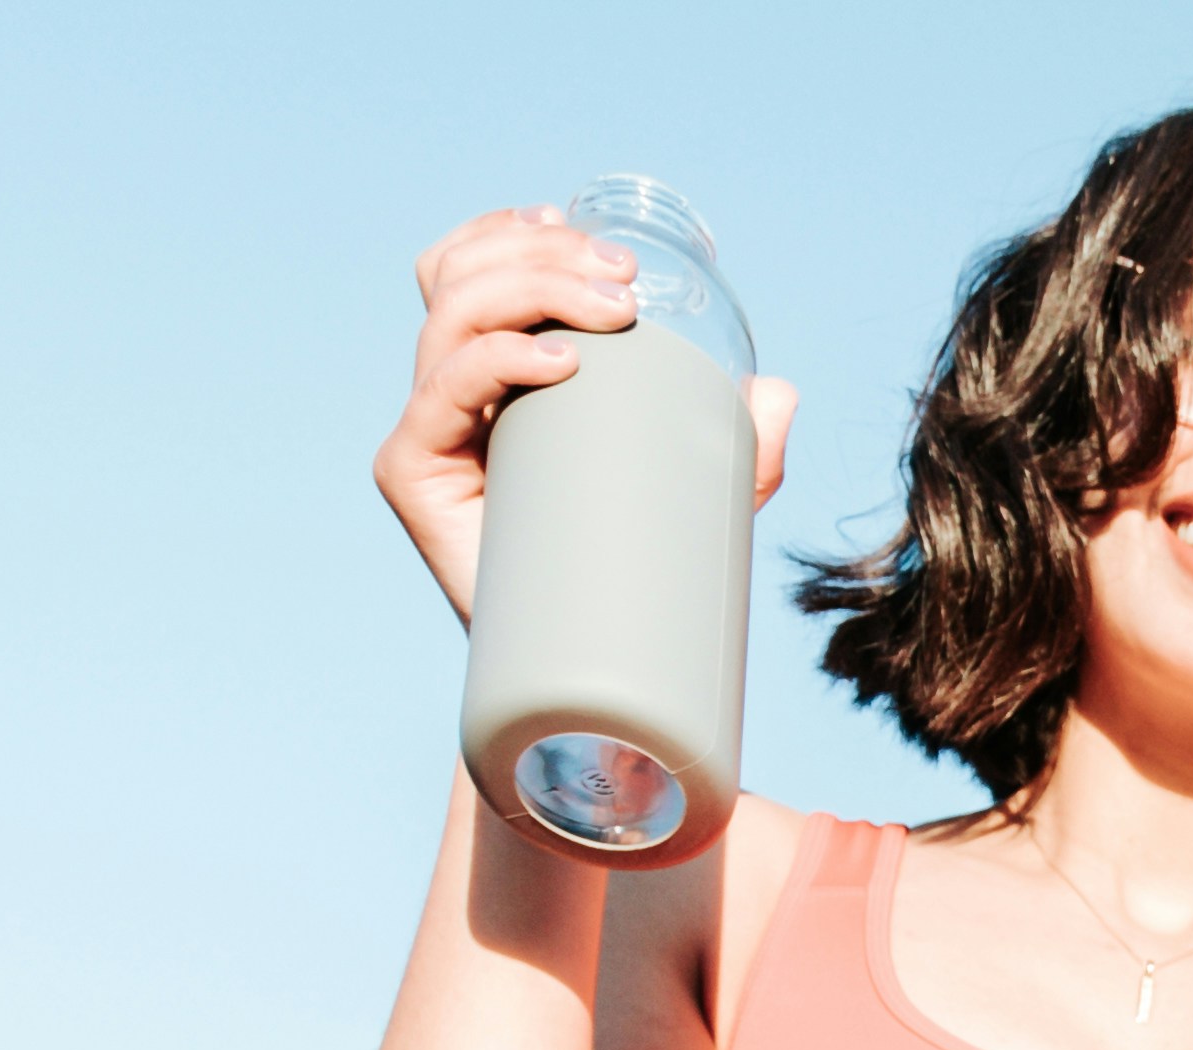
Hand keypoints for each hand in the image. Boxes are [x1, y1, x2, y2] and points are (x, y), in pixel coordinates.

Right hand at [380, 206, 796, 623]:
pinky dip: (495, 360)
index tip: (589, 232)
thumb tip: (780, 393)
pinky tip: (557, 361)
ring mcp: (426, 431)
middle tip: (626, 281)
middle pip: (462, 277)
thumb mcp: (694, 495)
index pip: (470, 270)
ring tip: (615, 313)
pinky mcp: (412, 475)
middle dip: (544, 255)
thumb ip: (742, 446)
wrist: (583, 675)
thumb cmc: (628, 574)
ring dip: (532, 288)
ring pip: (451, 316)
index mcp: (488, 375)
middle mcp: (446, 394)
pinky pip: (438, 394)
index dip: (512, 232)